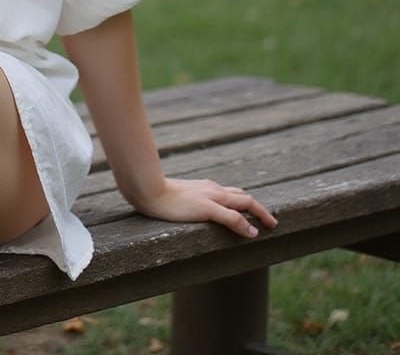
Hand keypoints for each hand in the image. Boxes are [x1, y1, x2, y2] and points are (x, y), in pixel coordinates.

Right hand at [129, 176, 278, 239]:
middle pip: (243, 196)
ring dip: (259, 213)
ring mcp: (210, 197)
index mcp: (206, 186)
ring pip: (244, 202)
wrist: (148, 189)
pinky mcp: (206, 208)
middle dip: (260, 208)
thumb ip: (188, 198)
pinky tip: (252, 233)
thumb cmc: (157, 192)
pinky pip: (232, 217)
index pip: (233, 192)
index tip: (255, 212)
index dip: (246, 202)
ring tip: (270, 225)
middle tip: (272, 221)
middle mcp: (212, 189)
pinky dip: (244, 224)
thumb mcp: (177, 195)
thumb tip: (189, 206)